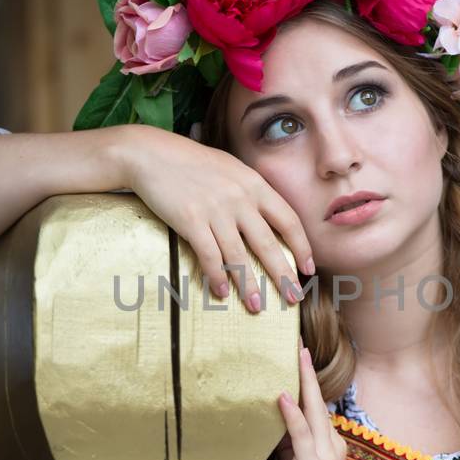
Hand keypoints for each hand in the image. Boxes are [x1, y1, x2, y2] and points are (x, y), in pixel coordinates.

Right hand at [116, 125, 315, 311]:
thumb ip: (250, 191)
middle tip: (293, 298)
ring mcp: (215, 210)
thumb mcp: (231, 169)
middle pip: (268, 244)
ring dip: (248, 284)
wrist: (151, 153)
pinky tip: (220, 292)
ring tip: (256, 306)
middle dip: (283, 275)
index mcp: (254, 184)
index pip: (288, 219)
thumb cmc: (191, 162)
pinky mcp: (190, 220)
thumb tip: (266, 217)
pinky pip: (208, 255)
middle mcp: (240, 198)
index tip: (308, 268)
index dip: (302, 246)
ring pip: (238, 255)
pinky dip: (216, 276)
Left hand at [274, 344, 346, 459]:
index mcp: (327, 450)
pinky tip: (282, 394)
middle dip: (307, 373)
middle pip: (317, 402)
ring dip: (302, 382)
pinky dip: (292, 413)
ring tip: (295, 355)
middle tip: (299, 346)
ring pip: (313, 410)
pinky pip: (301, 433)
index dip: (305, 387)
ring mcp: (325, 455)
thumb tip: (265, 434)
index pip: (315, 411)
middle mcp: (331, 447)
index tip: (296, 362)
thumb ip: (285, 454)